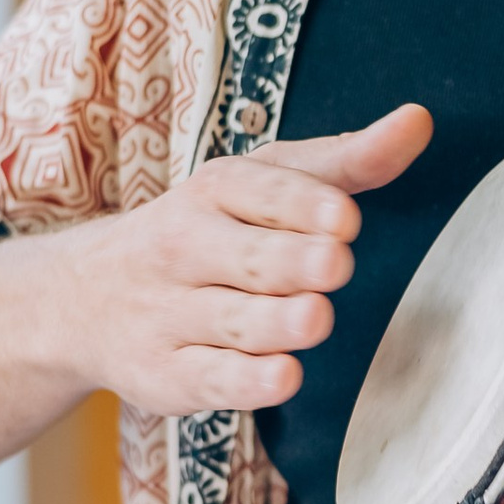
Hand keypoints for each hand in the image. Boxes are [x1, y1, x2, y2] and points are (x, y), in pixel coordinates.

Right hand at [34, 103, 430, 417]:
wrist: (84, 296)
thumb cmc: (208, 230)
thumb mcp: (265, 182)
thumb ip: (347, 160)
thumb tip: (419, 121)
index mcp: (216, 191)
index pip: (261, 192)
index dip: (304, 205)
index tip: (344, 217)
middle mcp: (186, 248)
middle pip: (250, 258)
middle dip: (292, 261)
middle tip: (333, 265)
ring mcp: (171, 314)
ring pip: (232, 321)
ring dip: (275, 322)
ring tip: (313, 317)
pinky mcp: (167, 375)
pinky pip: (210, 379)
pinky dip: (246, 382)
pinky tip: (282, 376)